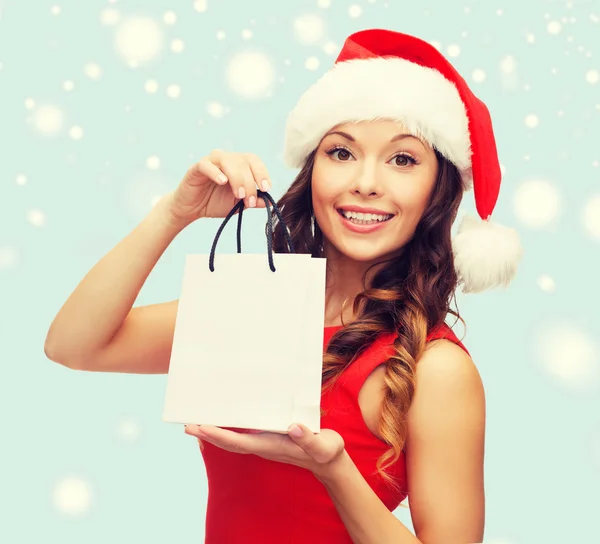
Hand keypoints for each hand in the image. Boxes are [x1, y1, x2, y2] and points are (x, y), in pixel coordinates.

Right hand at [164, 150, 270, 226]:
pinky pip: (207, 165)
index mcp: (238, 165)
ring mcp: (211, 161)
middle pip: (243, 161)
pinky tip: (222, 181)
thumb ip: (253, 201)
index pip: (253, 161)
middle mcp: (226, 159)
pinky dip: (216, 172)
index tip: (266, 188)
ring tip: (239, 195)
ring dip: (237, 178)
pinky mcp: (196, 168)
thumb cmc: (215, 202)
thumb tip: (269, 202)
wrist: (192, 209)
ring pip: (228, 161)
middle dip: (250, 182)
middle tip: (250, 200)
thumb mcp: (238, 204)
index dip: (262, 172)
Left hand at [184, 423, 345, 475]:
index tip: (202, 427)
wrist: (329, 462)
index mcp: (272, 446)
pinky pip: (242, 435)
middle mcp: (263, 446)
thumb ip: (308, 438)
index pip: (239, 442)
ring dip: (214, 433)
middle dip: (207, 435)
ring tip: (196, 423)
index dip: (219, 435)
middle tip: (187, 425)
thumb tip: (292, 428)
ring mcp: (264, 444)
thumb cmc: (327, 452)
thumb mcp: (323, 445)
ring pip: (233, 440)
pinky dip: (227, 430)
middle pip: (229, 442)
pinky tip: (223, 421)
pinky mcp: (268, 439)